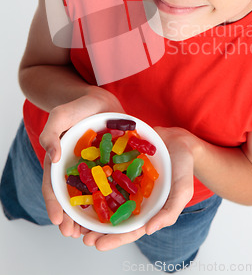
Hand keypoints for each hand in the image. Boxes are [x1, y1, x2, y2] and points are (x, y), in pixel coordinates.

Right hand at [39, 88, 123, 235]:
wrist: (101, 99)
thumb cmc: (77, 107)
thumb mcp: (60, 115)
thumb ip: (51, 132)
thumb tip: (53, 157)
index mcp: (59, 162)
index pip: (53, 187)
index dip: (54, 205)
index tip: (58, 221)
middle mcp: (75, 169)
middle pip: (71, 197)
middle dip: (71, 218)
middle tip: (75, 235)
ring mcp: (94, 169)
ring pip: (91, 195)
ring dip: (90, 215)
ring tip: (93, 232)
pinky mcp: (111, 165)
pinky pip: (111, 183)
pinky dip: (111, 198)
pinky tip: (117, 211)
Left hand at [81, 126, 196, 250]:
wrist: (179, 137)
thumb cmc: (183, 165)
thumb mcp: (183, 189)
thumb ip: (169, 211)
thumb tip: (149, 230)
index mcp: (148, 209)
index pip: (130, 229)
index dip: (114, 238)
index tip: (98, 244)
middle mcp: (134, 197)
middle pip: (113, 217)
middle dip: (97, 228)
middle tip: (81, 235)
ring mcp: (126, 181)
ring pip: (106, 198)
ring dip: (91, 208)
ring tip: (74, 217)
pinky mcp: (120, 164)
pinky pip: (106, 173)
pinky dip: (94, 180)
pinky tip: (80, 183)